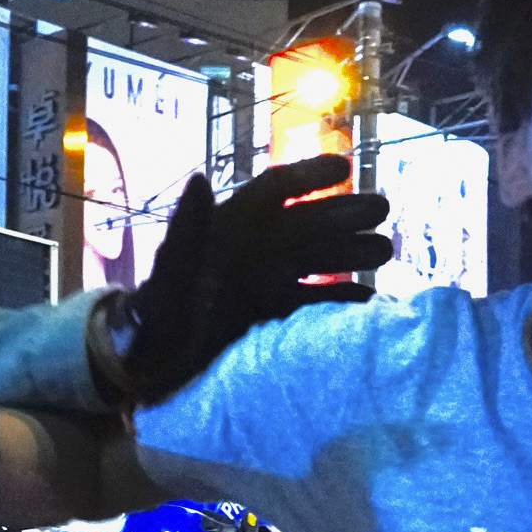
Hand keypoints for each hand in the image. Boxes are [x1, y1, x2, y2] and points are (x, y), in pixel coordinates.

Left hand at [120, 156, 393, 406]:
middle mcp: (249, 249)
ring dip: (348, 253)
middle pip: (305, 223)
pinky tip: (367, 302)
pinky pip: (309, 299)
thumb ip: (187, 227)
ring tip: (385, 252)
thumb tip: (199, 177)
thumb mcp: (169, 270)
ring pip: (313, 258)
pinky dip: (337, 299)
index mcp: (228, 228)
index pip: (273, 190)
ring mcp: (260, 281)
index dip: (307, 175)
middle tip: (383, 210)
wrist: (147, 363)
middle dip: (344, 214)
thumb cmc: (156, 313)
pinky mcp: (265, 313)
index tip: (344, 168)